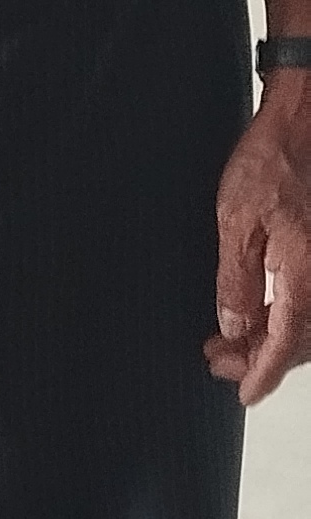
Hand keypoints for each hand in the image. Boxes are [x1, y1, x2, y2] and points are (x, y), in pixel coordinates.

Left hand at [206, 80, 310, 403]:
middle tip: (217, 360)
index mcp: (305, 274)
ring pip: (306, 325)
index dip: (261, 374)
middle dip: (259, 358)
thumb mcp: (236, 220)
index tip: (242, 393)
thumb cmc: (271, 162)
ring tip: (227, 341)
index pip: (286, 345)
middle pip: (299, 342)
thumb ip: (236, 280)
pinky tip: (256, 315)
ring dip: (270, 340)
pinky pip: (309, 303)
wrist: (302, 125)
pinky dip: (284, 317)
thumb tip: (234, 327)